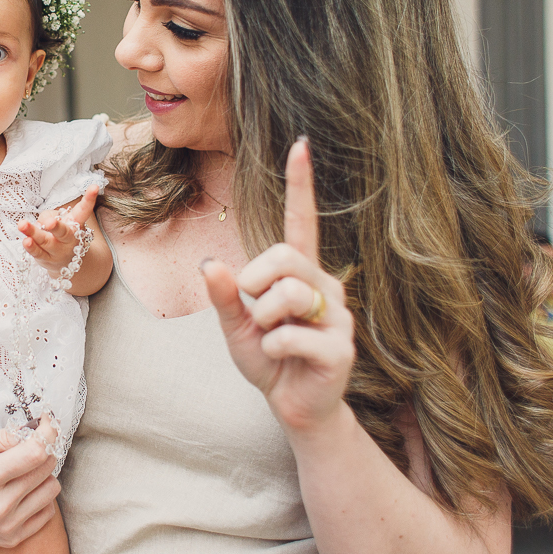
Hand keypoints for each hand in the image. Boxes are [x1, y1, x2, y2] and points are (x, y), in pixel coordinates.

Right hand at [0, 425, 59, 547]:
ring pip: (51, 489)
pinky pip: (47, 511)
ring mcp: (7, 525)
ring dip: (43, 473)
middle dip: (44, 447)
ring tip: (24, 467)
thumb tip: (28, 433)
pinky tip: (23, 488)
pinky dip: (41, 496)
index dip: (48, 432)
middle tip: (31, 441)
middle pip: (46, 467)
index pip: (34, 453)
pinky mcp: (12, 538)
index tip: (47, 421)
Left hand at [18, 186, 98, 277]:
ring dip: (33, 233)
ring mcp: (57, 250)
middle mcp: (69, 238)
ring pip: (45, 242)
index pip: (84, 210)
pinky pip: (38, 253)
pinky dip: (31, 247)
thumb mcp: (63, 221)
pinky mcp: (46, 259)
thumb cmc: (63, 233)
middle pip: (63, 232)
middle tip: (49, 222)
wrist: (70, 262)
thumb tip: (40, 222)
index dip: (89, 199)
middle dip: (56, 227)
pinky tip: (25, 240)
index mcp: (76, 224)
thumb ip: (50, 216)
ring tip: (22, 225)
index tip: (95, 186)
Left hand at [201, 139, 354, 434]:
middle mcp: (325, 286)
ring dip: (263, 321)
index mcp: (300, 274)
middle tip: (255, 312)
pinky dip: (274, 348)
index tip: (300, 145)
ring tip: (272, 340)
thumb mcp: (235, 326)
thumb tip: (210, 263)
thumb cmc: (269, 361)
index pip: (301, 222)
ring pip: (288, 296)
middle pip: (284, 256)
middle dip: (255, 283)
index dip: (300, 185)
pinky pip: (291, 335)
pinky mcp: (341, 348)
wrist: (295, 408)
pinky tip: (284, 359)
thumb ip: (224, 296)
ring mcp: (338, 316)